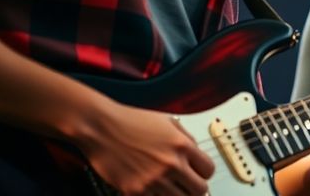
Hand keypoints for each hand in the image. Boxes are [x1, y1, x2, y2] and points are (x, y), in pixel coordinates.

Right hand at [78, 102, 214, 194]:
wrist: (100, 127)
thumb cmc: (130, 121)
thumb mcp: (167, 122)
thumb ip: (186, 139)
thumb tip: (197, 155)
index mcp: (182, 146)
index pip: (209, 170)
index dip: (204, 172)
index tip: (197, 173)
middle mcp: (171, 164)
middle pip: (199, 190)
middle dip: (194, 187)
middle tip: (186, 184)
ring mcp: (153, 180)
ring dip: (176, 194)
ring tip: (168, 186)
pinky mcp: (135, 191)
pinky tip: (151, 188)